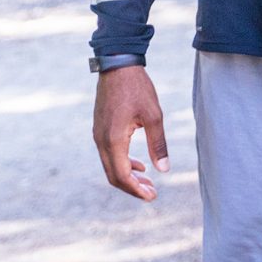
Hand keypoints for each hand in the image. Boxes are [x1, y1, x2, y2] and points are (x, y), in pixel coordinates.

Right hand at [93, 65, 169, 201]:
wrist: (117, 65)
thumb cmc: (137, 88)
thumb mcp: (153, 116)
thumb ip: (158, 144)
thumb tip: (163, 170)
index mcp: (113, 139)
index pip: (122, 174)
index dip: (137, 189)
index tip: (152, 196)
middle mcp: (101, 139)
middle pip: (113, 175)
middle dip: (132, 187)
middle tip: (152, 193)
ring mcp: (98, 134)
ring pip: (110, 165)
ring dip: (128, 176)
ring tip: (148, 181)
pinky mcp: (100, 128)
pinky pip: (108, 154)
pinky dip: (122, 163)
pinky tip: (139, 164)